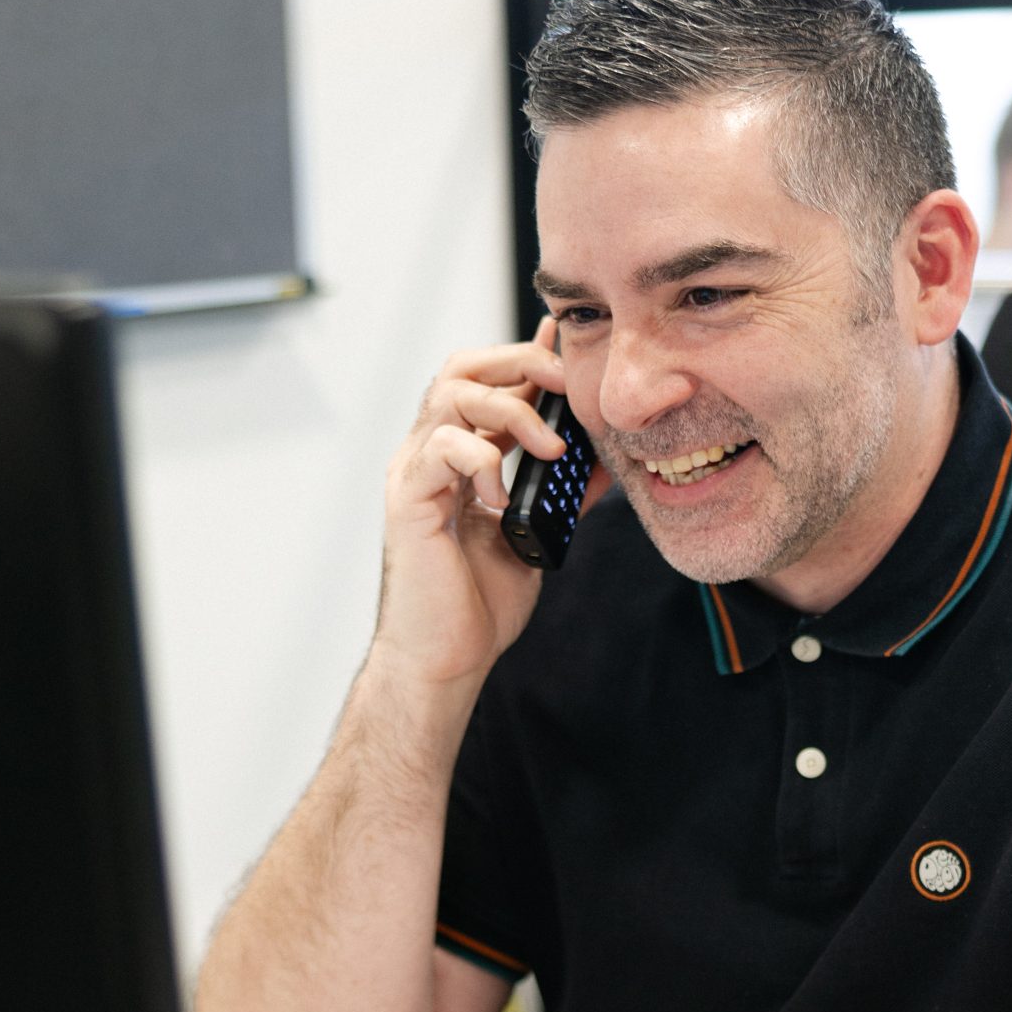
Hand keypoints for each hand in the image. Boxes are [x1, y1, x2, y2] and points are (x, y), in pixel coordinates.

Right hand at [374, 317, 600, 693]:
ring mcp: (415, 473)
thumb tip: (603, 462)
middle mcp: (430, 454)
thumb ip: (561, 492)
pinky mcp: (408, 500)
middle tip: (567, 386)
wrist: (446, 658)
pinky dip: (482, 460)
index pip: (485, 379)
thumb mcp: (536, 534)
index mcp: (459, 456)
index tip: (569, 353)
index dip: (527, 358)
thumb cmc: (478, 604)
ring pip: (451, 396)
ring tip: (551, 449)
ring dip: (512, 411)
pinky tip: (502, 497)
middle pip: (462, 368)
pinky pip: (442, 448)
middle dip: (520, 363)